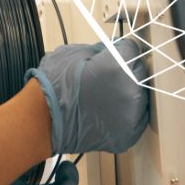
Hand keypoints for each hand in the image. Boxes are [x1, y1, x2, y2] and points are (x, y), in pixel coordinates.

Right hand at [25, 40, 148, 155]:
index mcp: (117, 67)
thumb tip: (111, 50)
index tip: (116, 51)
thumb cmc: (53, 87)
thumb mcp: (72, 54)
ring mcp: (131, 116)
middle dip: (126, 69)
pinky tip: (107, 107)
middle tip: (107, 72)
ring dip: (128, 91)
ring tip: (105, 92)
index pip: (132, 49)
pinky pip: (136, 118)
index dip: (121, 48)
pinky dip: (125, 112)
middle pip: (140, 72)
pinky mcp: (128, 135)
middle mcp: (130, 92)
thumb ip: (99, 50)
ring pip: (141, 95)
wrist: (42, 120)